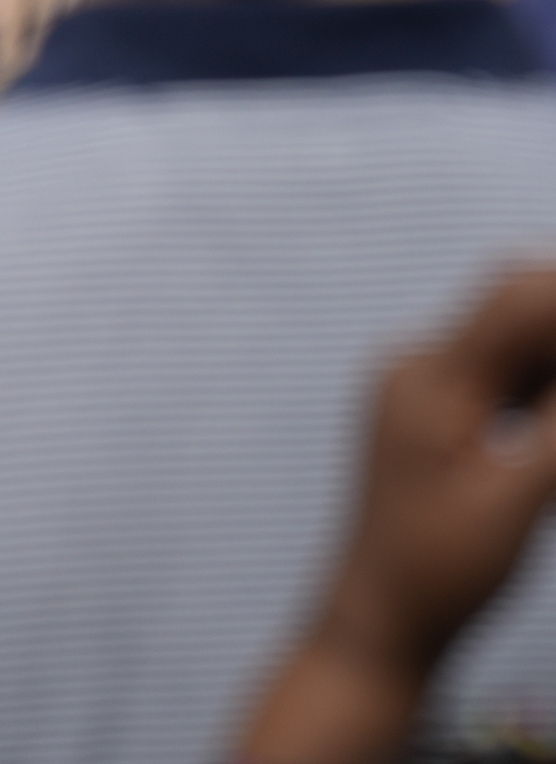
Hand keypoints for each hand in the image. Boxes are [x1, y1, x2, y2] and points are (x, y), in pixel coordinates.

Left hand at [237, 264, 555, 763]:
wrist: (378, 615)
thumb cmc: (445, 567)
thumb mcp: (519, 498)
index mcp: (430, 379)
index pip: (520, 302)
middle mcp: (416, 367)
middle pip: (513, 305)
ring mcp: (418, 387)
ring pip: (509, 338)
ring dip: (555, 352)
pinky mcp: (430, 412)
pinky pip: (498, 372)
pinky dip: (543, 379)